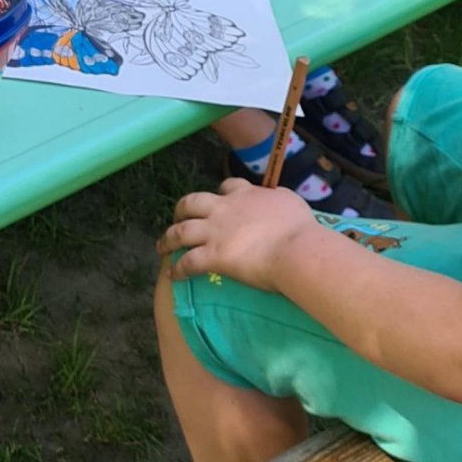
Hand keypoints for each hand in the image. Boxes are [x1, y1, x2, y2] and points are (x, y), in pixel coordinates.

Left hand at [158, 178, 312, 291]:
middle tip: (177, 218)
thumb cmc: (300, 227)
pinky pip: (188, 262)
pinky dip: (177, 269)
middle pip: (192, 202)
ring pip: (181, 231)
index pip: (226, 187)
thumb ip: (277, 199)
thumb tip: (277, 201)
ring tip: (161, 246)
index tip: (216, 200)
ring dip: (168, 238)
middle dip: (181, 209)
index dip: (218, 194)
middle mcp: (224, 209)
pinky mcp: (213, 255)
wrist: (296, 248)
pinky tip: (172, 275)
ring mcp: (216, 231)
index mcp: (245, 195)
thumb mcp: (289, 201)